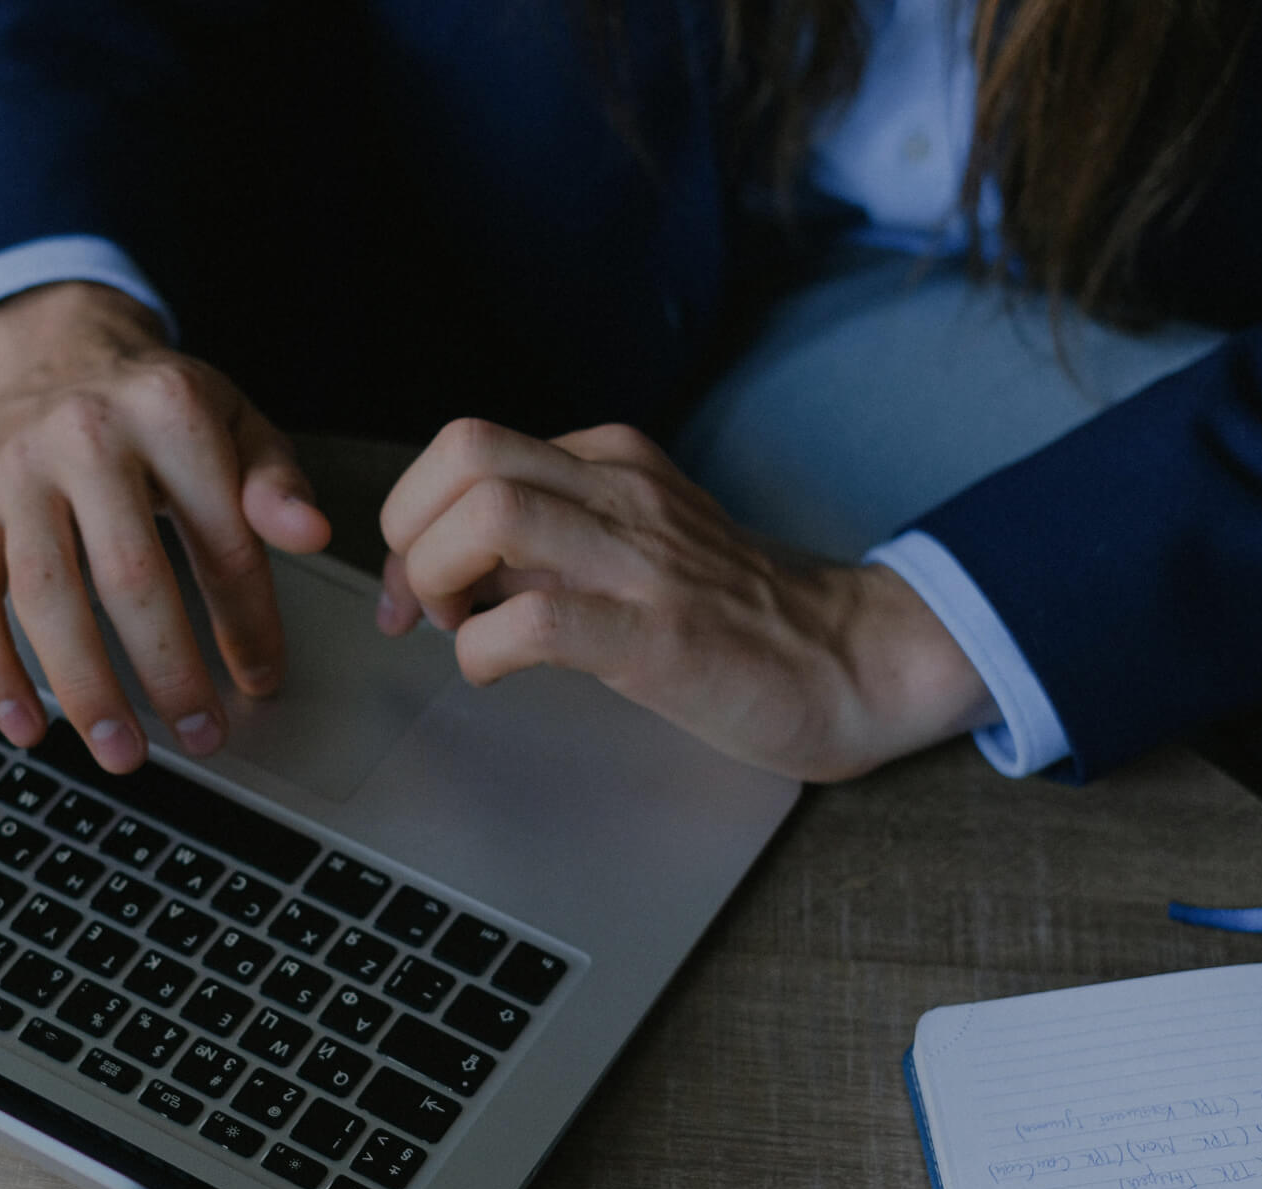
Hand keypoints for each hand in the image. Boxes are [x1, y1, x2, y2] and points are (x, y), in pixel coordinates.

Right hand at [0, 281, 329, 771]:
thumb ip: (275, 481)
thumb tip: (311, 532)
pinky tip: (25, 724)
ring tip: (120, 751)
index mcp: (167, 413)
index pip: (221, 539)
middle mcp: (84, 436)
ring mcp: (15, 473)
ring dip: (83, 687)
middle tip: (201, 735)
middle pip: (130, 576)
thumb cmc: (155, 402)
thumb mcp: (234, 421)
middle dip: (171, 671)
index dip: (248, 621)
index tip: (263, 679)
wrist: (53, 345)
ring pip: (44, 595)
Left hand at [376, 419, 996, 780]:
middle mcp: (622, 492)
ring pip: (490, 516)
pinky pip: (533, 621)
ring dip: (439, 579)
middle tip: (423, 603)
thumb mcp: (633, 544)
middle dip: (412, 532)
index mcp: (611, 461)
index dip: (413, 512)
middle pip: (465, 453)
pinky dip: (483, 650)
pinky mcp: (655, 634)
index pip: (468, 445)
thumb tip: (445, 571)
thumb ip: (547, 544)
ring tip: (458, 628)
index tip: (414, 586)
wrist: (849, 661)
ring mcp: (640, 559)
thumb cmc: (733, 615)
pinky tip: (498, 671)